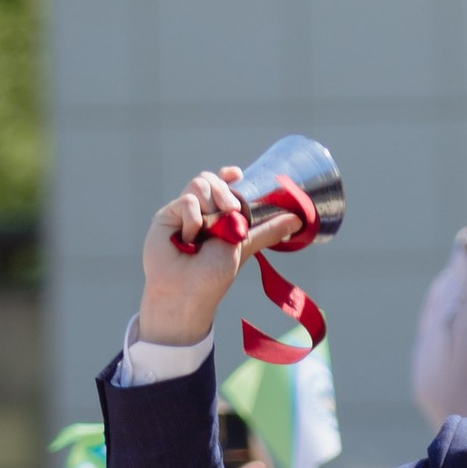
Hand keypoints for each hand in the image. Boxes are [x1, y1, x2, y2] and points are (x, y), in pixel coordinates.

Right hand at [139, 167, 267, 347]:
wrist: (186, 292)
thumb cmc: (213, 276)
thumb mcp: (244, 247)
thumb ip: (266, 232)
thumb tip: (299, 220)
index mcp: (219, 216)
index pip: (222, 184)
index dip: (228, 176)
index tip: (237, 175)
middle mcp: (201, 211)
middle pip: (212, 179)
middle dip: (226, 192)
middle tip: (232, 211)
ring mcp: (183, 213)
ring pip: (200, 184)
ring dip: (210, 205)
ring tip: (207, 232)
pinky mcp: (167, 216)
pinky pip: (187, 201)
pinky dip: (193, 220)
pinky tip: (188, 241)